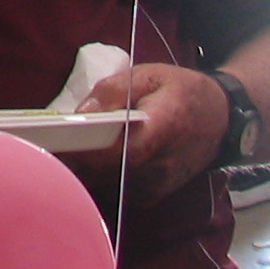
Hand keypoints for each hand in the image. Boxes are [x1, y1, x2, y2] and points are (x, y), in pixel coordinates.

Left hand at [64, 63, 227, 200]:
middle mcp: (162, 163)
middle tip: (48, 151)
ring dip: (86, 174)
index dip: (85, 153)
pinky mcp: (156, 193)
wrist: (221, 117)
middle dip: (76, 164)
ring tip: (64, 157)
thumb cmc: (182, 91)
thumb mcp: (148, 75)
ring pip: (111, 186)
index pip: (118, 151)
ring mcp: (160, 183)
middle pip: (108, 173)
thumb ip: (113, 91)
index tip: (55, 147)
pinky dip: (101, 181)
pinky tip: (88, 166)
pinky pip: (119, 192)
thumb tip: (82, 112)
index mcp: (162, 128)